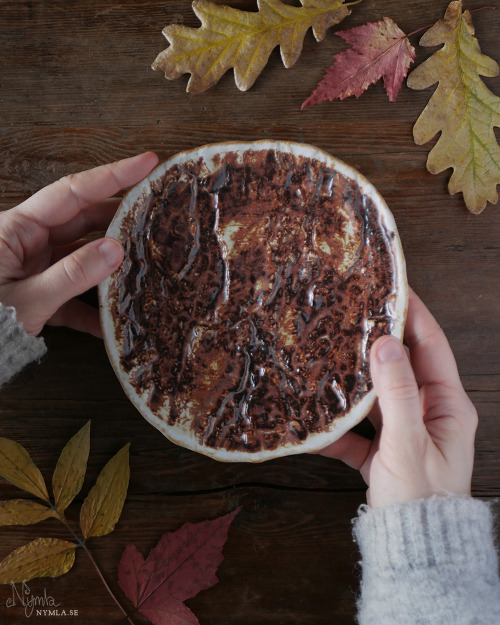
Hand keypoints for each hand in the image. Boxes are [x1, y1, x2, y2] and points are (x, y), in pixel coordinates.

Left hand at [0, 152, 158, 337]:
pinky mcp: (41, 297)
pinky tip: (111, 324)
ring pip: (84, 257)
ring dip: (112, 265)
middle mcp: (28, 243)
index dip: (112, 176)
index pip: (72, 193)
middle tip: (157, 212)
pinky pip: (74, 298)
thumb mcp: (25, 299)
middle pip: (84, 221)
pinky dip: (92, 311)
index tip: (147, 163)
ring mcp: (36, 270)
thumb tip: (116, 250)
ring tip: (146, 262)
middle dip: (120, 216)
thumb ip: (70, 276)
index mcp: (17, 230)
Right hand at [319, 289, 477, 507]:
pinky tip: (314, 423)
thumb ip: (396, 393)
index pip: (432, 346)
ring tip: (331, 354)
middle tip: (355, 313)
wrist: (414, 552)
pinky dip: (339, 427)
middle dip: (381, 340)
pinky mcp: (383, 451)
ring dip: (355, 380)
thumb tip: (385, 343)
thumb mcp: (408, 443)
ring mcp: (405, 432)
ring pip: (378, 394)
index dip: (414, 315)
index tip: (394, 287)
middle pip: (403, 365)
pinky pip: (359, 430)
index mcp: (448, 406)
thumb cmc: (421, 499)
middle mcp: (429, 414)